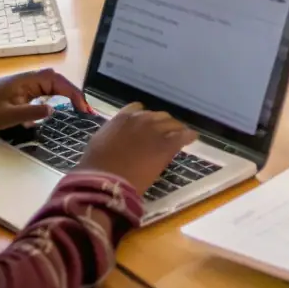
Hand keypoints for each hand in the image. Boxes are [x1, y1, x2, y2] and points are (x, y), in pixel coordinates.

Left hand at [0, 69, 88, 130]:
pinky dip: (50, 101)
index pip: (57, 81)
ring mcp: (24, 86)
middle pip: (57, 82)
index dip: (73, 93)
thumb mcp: (7, 115)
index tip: (83, 108)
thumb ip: (32, 113)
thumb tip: (54, 110)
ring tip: (75, 110)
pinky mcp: (19, 93)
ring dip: (64, 96)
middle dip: (73, 94)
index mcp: (27, 81)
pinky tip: (48, 114)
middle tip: (84, 111)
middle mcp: (28, 80)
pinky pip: (40, 94)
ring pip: (50, 87)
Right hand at [79, 103, 197, 192]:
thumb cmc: (96, 165)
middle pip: (158, 115)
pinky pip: (182, 136)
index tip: (145, 125)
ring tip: (180, 134)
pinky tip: (192, 138)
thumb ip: (113, 134)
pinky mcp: (166, 145)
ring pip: (172, 123)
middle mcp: (140, 119)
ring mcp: (155, 131)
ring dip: (175, 128)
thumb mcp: (100, 142)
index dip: (144, 117)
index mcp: (122, 118)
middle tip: (164, 133)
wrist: (106, 179)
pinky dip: (188, 136)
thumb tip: (117, 137)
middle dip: (161, 123)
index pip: (138, 108)